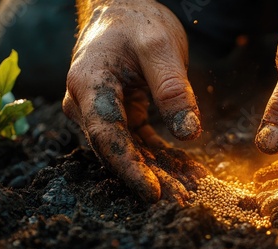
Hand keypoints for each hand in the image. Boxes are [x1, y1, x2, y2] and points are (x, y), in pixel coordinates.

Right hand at [63, 0, 203, 202]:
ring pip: (131, 151)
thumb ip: (172, 88)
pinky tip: (186, 169)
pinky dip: (162, 156)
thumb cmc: (137, 21)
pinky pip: (140, 141)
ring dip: (161, 171)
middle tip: (183, 200)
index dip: (129, 167)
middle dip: (151, 177)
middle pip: (118, 150)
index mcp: (89, 84)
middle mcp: (86, 104)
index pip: (107, 135)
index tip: (153, 193)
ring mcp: (101, 112)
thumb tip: (188, 133)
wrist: (122, 8)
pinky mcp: (119, 114)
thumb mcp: (160, 46)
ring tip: (191, 189)